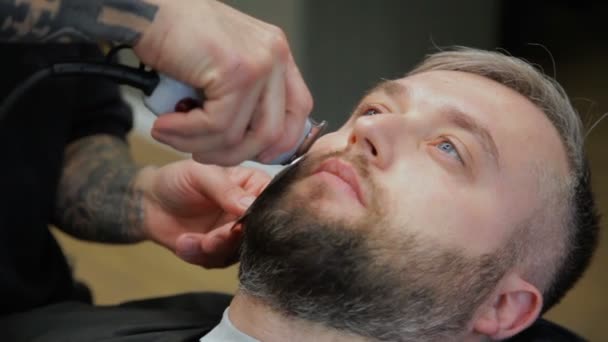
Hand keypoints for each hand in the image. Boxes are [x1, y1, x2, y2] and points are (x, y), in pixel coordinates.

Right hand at [134, 0, 312, 165]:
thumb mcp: (221, 68)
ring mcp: (259, 63)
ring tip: (172, 135)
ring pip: (239, 136)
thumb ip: (242, 98)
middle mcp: (275, 56)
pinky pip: (216, 126)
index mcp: (276, 55)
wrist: (143, 9)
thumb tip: (251, 144)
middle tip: (202, 152)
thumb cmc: (174, 36)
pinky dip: (185, 133)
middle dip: (233, 154)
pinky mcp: (236, 71)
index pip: (299, 110)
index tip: (249, 154)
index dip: (278, 142)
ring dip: (200, 145)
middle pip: (274, 133)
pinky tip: (165, 124)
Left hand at [137, 160, 270, 267]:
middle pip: (258, 233)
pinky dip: (199, 256)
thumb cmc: (177, 179)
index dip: (262, 216)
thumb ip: (226, 189)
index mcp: (253, 186)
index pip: (272, 202)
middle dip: (231, 239)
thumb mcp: (201, 175)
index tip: (240, 223)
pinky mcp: (220, 251)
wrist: (149, 202)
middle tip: (211, 239)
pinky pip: (218, 261)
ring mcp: (236, 234)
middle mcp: (250, 212)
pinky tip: (183, 244)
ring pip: (238, 252)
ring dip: (213, 250)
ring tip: (189, 240)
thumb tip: (250, 205)